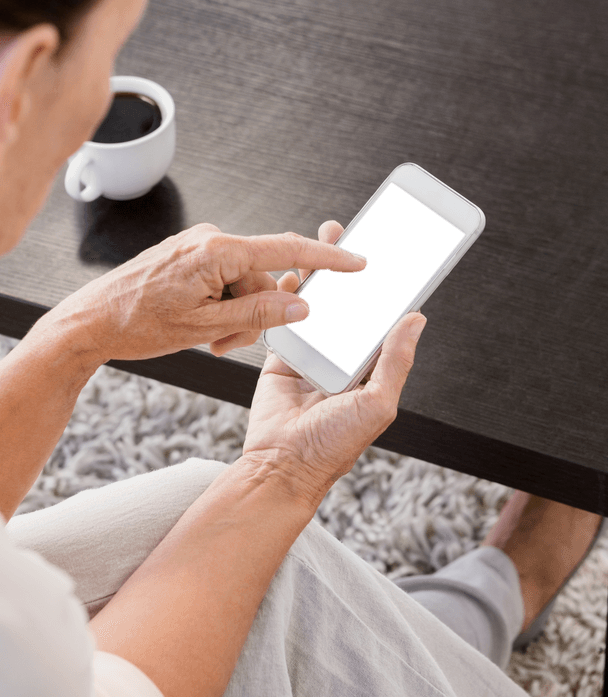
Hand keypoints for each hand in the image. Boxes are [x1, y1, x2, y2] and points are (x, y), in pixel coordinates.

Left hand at [46, 222, 366, 362]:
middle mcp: (211, 239)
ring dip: (235, 314)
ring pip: (244, 282)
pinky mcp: (190, 254)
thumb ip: (258, 313)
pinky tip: (199, 324)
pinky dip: (221, 304)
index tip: (356, 261)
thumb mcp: (205, 328)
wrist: (91, 320)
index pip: (285, 250)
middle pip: (264, 277)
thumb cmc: (139, 324)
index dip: (326, 259)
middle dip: (256, 313)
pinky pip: (224, 279)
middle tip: (226, 344)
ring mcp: (199, 245)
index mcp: (217, 252)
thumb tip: (300, 303)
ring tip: (207, 339)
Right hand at [242, 220, 426, 510]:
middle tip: (358, 231)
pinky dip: (289, 295)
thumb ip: (395, 362)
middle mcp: (344, 358)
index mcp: (371, 368)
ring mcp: (313, 354)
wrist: (280, 465)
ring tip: (324, 238)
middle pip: (352, 304)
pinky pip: (288, 318)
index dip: (391, 288)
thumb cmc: (333, 446)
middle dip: (353, 270)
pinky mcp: (283, 355)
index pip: (385, 319)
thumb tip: (416, 318)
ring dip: (321, 274)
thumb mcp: (376, 405)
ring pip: (320, 305)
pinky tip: (293, 272)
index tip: (397, 255)